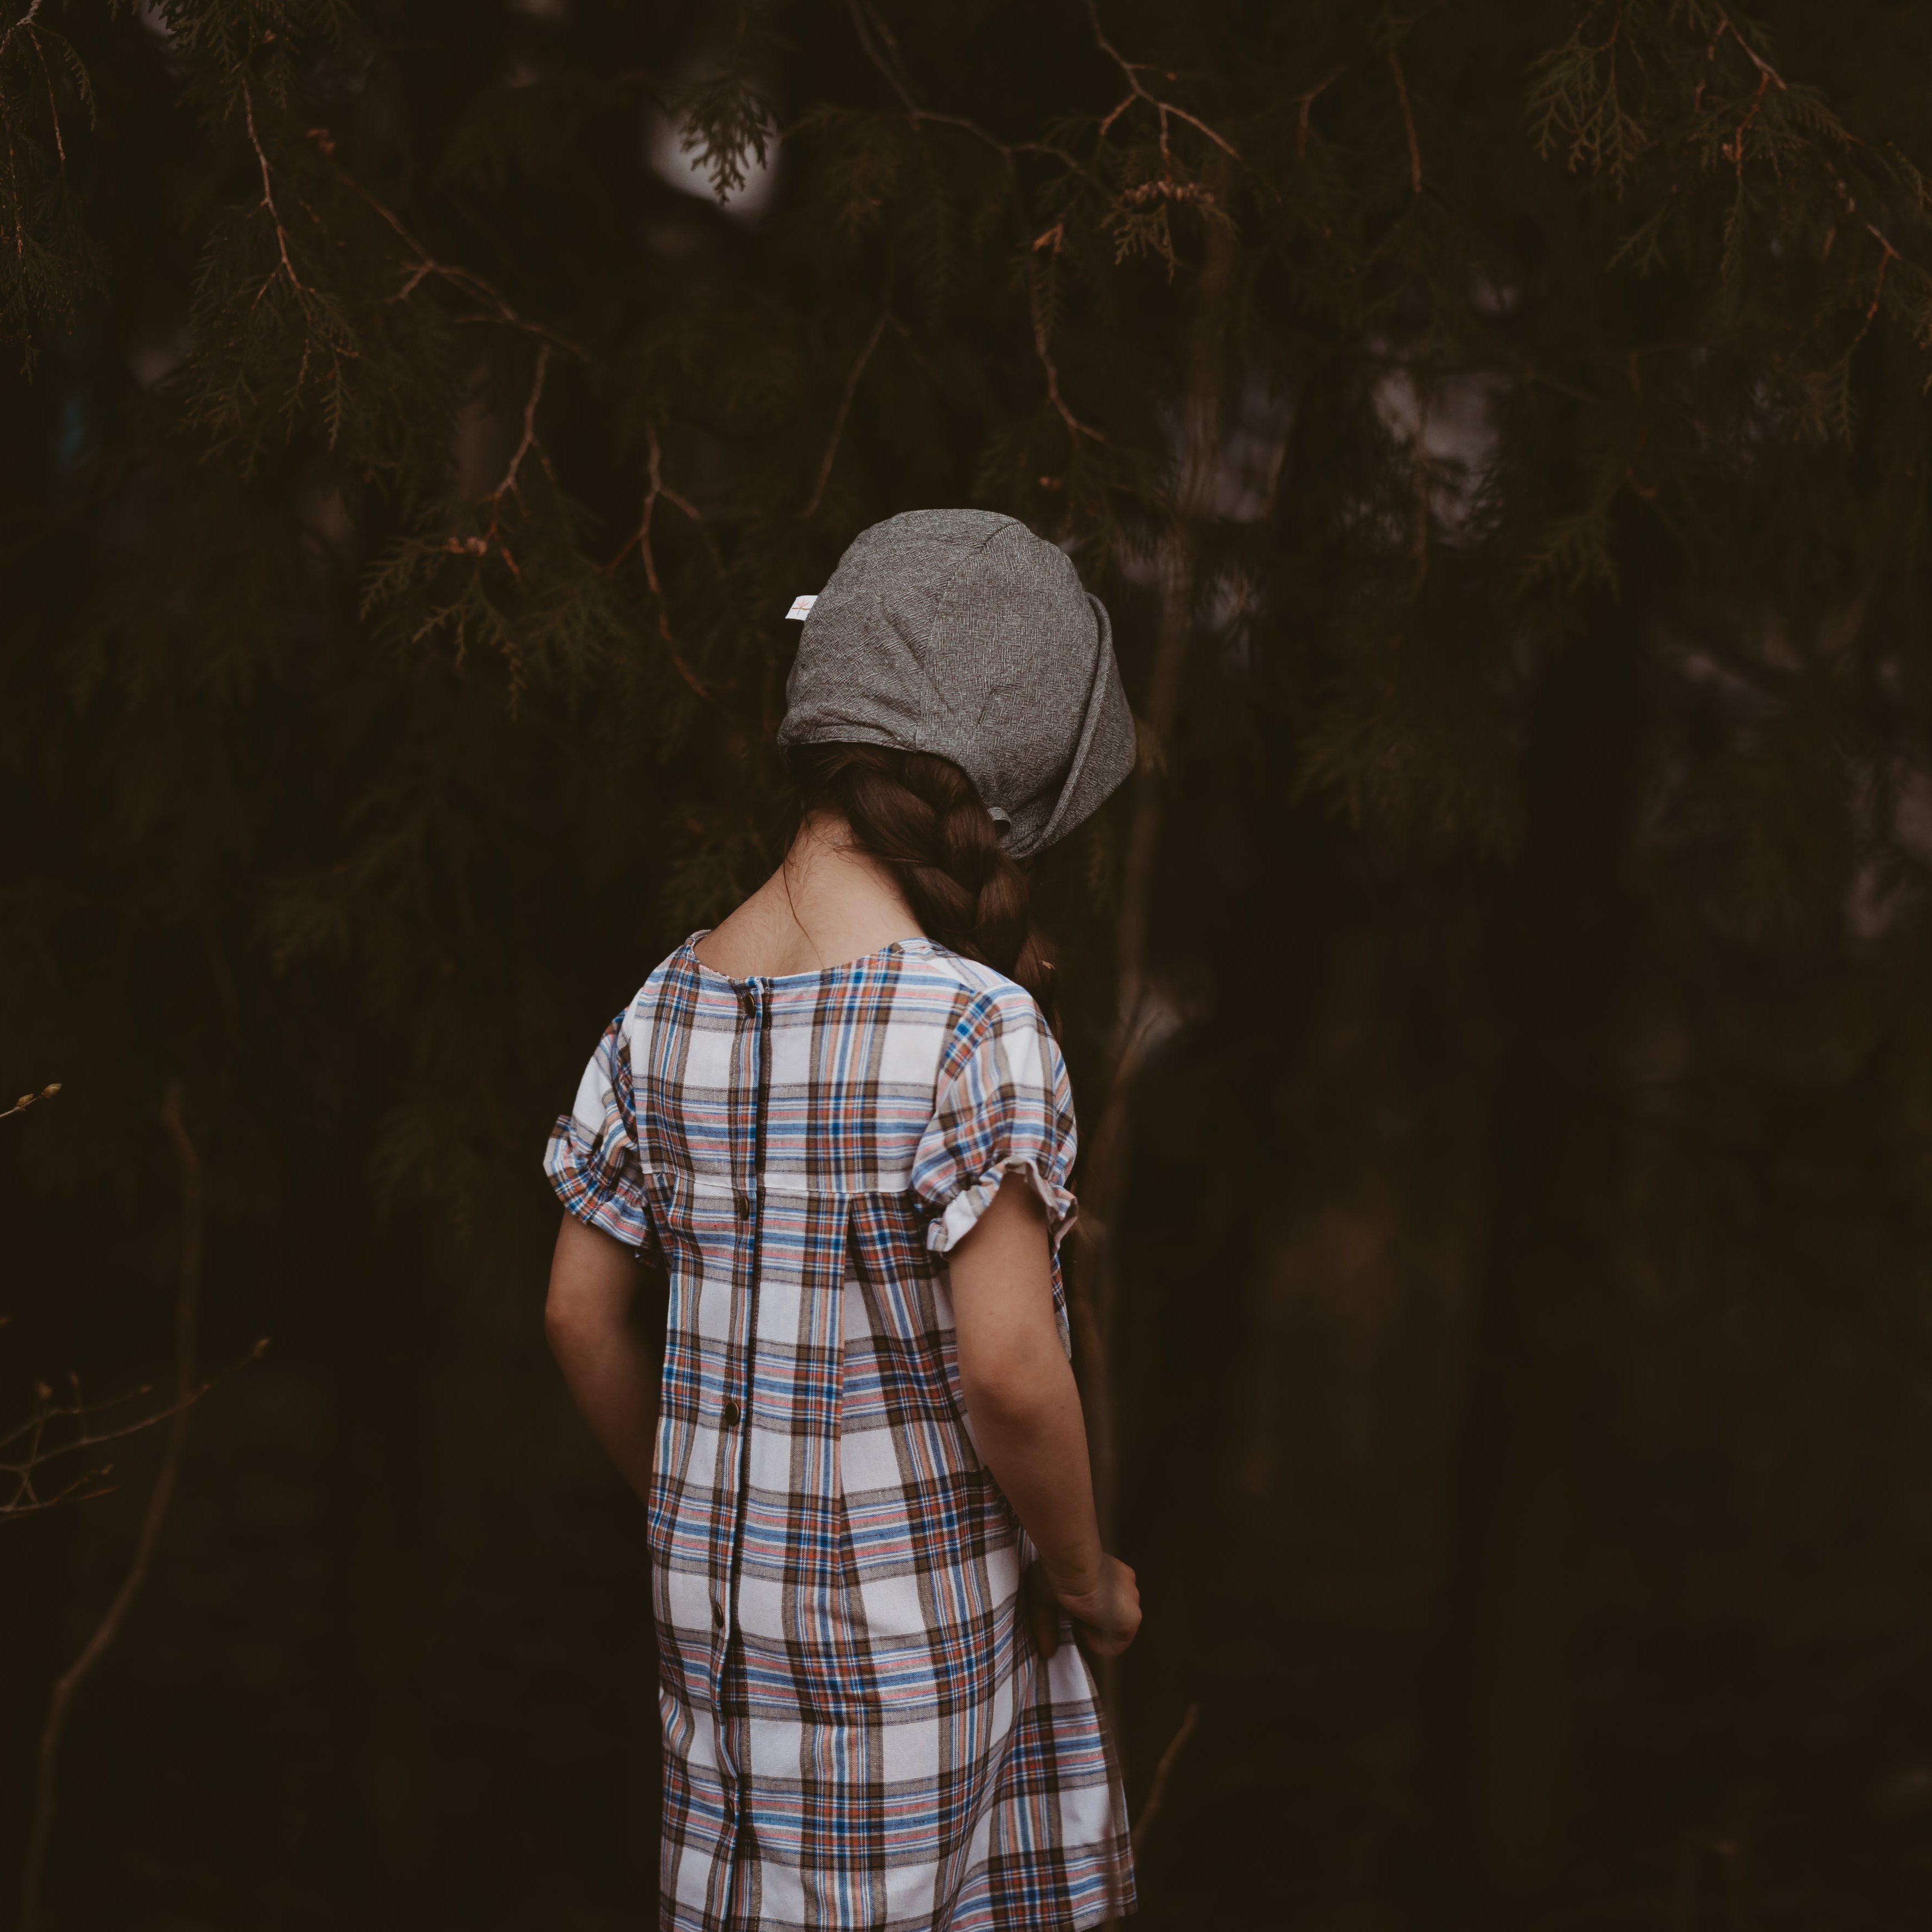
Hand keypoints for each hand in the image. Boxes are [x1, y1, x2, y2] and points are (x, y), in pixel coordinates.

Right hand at [1024, 1554, 1140, 1657]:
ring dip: (1095, 1631)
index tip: (1071, 1613)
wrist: (1072, 1565)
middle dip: (1092, 1622)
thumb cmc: (1058, 1570)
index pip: (1106, 1598)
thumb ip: (1048, 1626)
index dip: (1088, 1612)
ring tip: (1079, 1623)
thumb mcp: (1046, 1598)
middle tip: (1074, 1621)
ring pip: (1116, 1627)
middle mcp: (1126, 1583)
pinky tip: (1086, 1632)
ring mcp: (1131, 1600)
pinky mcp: (1132, 1617)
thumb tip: (1047, 1651)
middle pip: (1112, 1613)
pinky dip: (1101, 1646)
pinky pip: (1119, 1644)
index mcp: (1111, 1572)